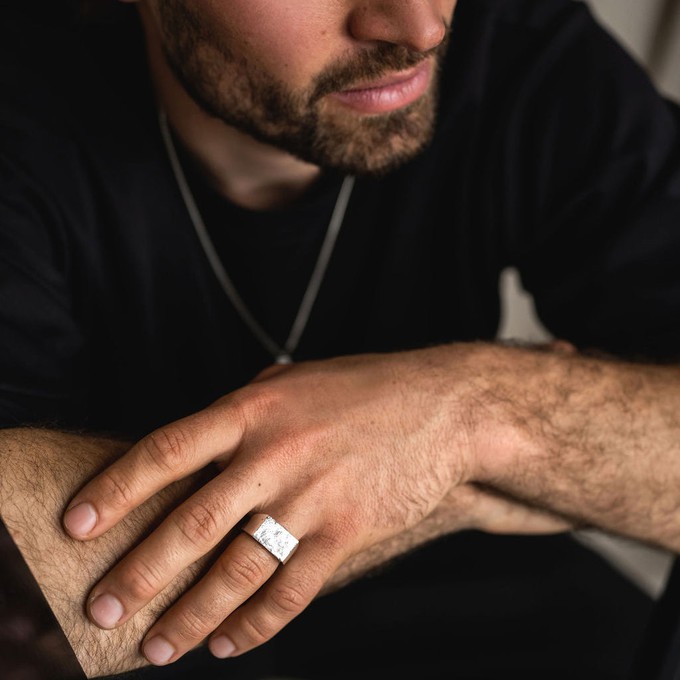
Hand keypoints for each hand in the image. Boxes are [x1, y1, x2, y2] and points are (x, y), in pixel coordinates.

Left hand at [61, 347, 569, 665]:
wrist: (442, 406)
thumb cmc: (362, 389)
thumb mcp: (293, 380)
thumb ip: (244, 410)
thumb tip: (200, 442)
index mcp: (252, 407)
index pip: (165, 452)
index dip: (114, 491)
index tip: (77, 526)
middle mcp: (274, 453)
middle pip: (189, 524)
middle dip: (138, 575)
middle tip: (102, 611)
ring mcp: (312, 496)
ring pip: (236, 570)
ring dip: (190, 615)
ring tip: (158, 645)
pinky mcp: (347, 532)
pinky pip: (291, 591)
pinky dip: (256, 625)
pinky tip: (231, 642)